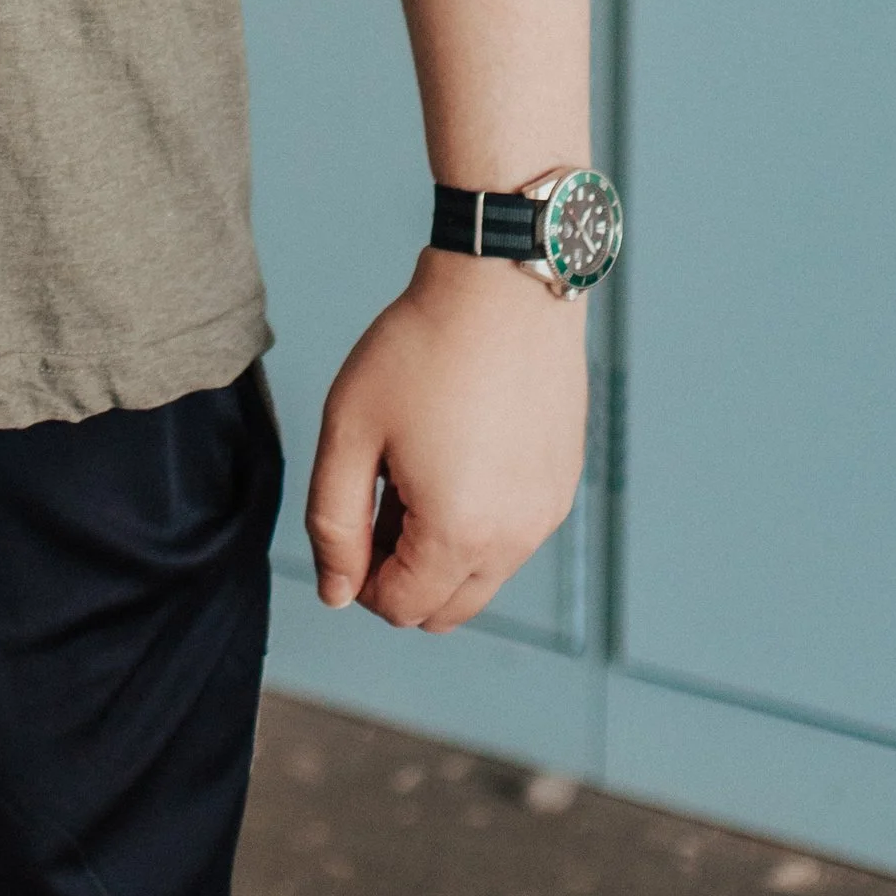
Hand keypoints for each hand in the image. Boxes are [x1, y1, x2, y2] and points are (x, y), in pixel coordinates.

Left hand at [305, 251, 586, 630]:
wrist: (501, 287)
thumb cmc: (420, 350)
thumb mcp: (350, 430)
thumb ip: (333, 521)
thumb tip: (335, 592)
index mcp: (459, 534)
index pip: (402, 607)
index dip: (359, 578)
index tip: (347, 520)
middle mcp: (516, 539)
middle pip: (447, 608)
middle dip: (401, 574)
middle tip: (376, 499)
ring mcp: (547, 512)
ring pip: (484, 575)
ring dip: (440, 549)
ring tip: (412, 468)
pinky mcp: (563, 482)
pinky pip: (515, 535)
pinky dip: (480, 520)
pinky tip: (456, 451)